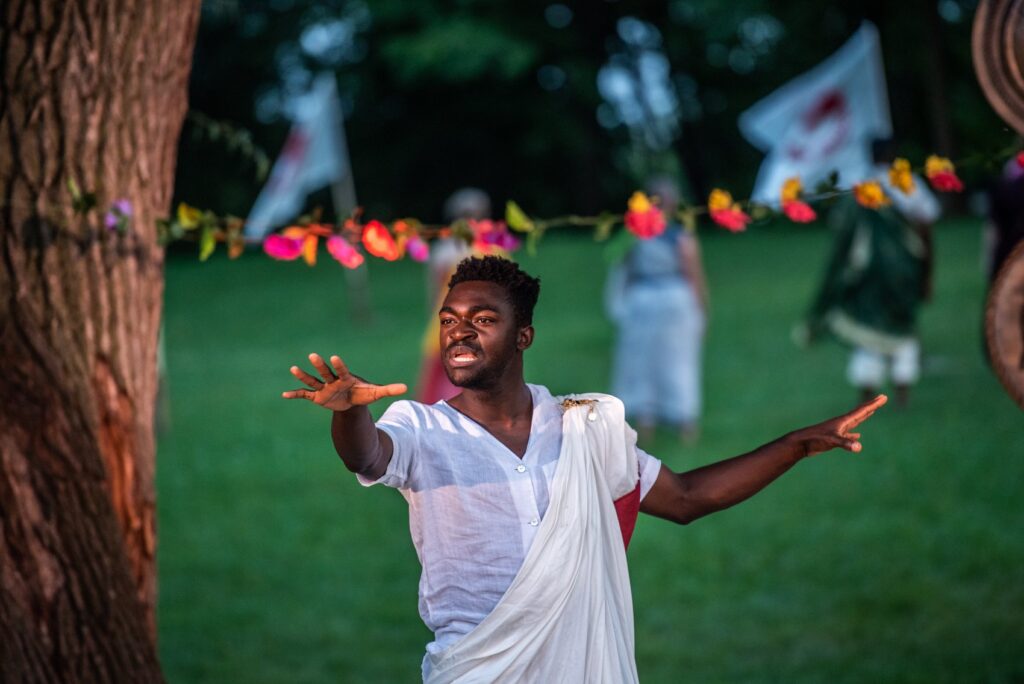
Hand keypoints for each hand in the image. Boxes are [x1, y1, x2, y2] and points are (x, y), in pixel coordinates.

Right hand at [282, 353, 406, 411]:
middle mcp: (333, 380)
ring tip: (293, 368)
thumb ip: (389, 389)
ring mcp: (324, 387)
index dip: (339, 365)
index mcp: (346, 377)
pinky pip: (305, 395)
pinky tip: (284, 395)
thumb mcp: (376, 393)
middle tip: (313, 355)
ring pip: (313, 380)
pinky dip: (295, 394)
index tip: (335, 357)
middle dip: (320, 365)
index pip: (342, 370)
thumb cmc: (363, 393)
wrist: (352, 401)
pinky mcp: (317, 396)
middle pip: (325, 371)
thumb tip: (406, 388)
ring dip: (303, 376)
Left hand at [790, 394, 887, 456]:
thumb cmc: (815, 440)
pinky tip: (857, 435)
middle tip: (882, 398)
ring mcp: (838, 430)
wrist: (801, 443)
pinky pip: (848, 433)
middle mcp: (842, 423)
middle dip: (872, 406)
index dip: (873, 404)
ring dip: (864, 416)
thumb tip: (859, 447)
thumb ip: (846, 443)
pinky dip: (854, 433)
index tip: (883, 397)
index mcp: (843, 421)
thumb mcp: (832, 441)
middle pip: (860, 412)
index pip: (862, 410)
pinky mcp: (834, 437)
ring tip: (871, 411)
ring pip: (854, 421)